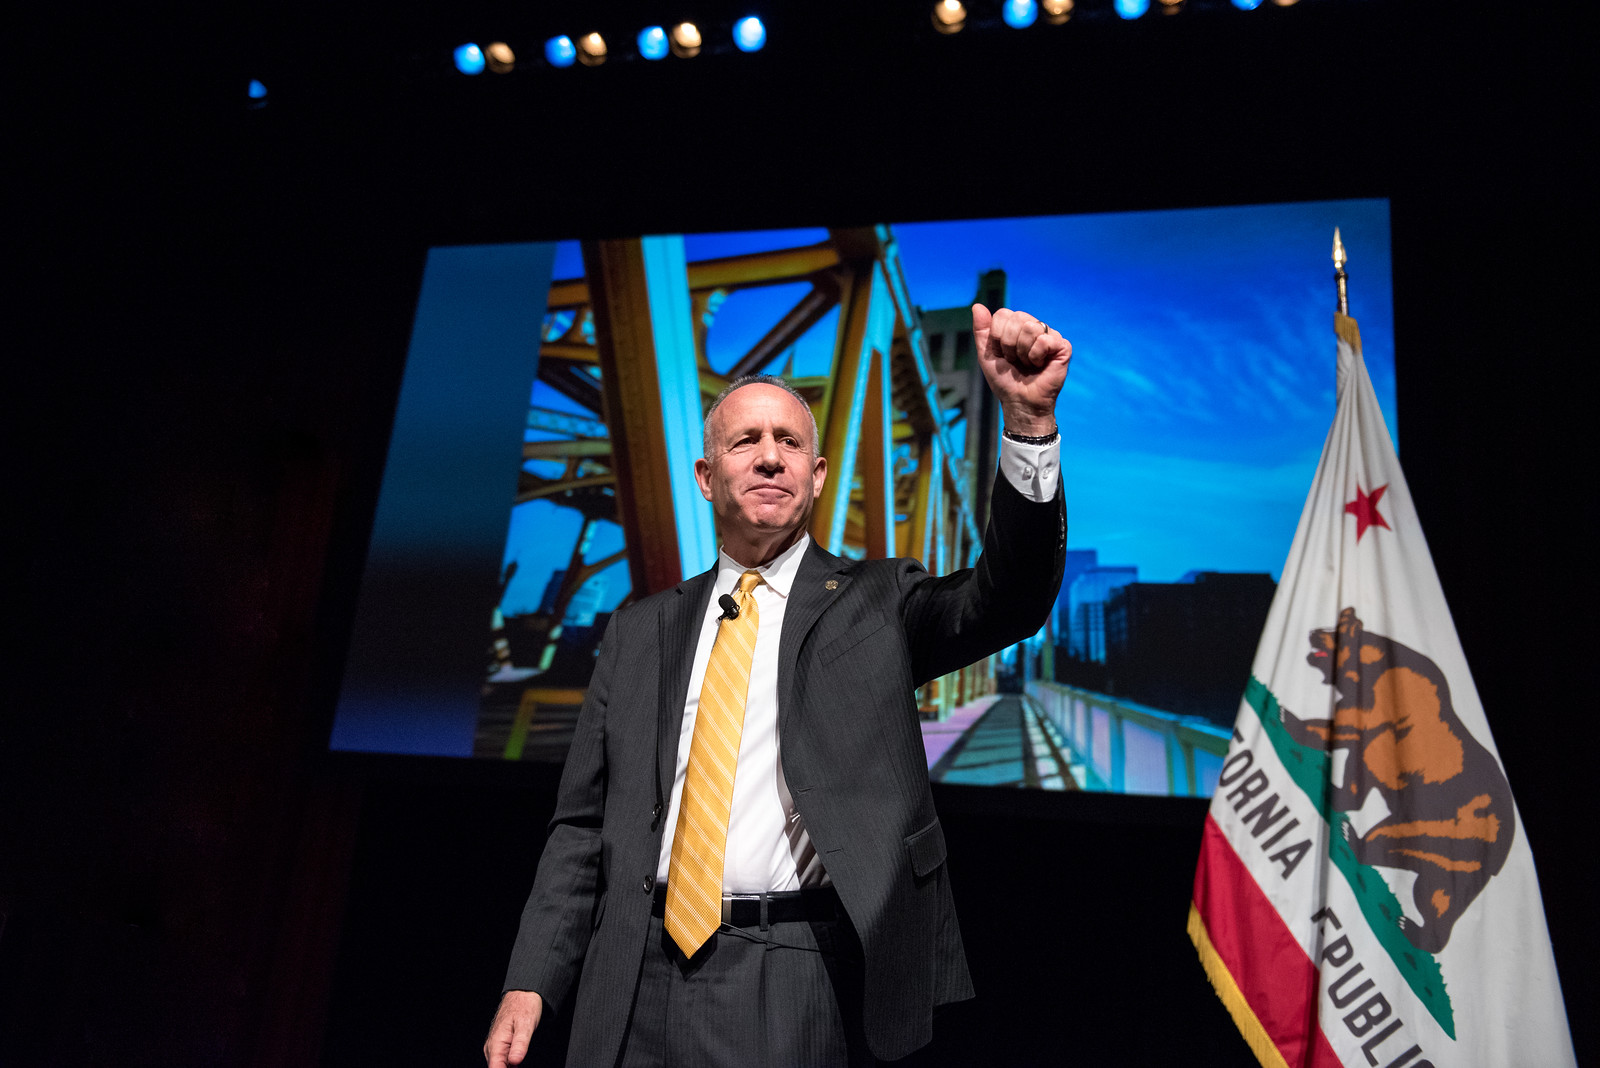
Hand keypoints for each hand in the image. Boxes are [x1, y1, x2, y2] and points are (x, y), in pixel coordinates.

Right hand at [484, 990, 542, 1066]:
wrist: (523, 994)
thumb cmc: (524, 1006)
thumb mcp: (526, 1024)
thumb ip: (520, 1044)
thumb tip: (515, 1061)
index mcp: (496, 1042)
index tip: (516, 1066)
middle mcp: (492, 1046)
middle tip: (521, 1062)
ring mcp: (495, 1046)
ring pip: (499, 1065)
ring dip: (509, 1067)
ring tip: (521, 1058)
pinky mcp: (500, 1045)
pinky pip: (502, 1060)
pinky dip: (509, 1064)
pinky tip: (517, 1062)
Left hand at [972, 303, 1071, 436]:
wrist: (1019, 400)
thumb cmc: (1004, 380)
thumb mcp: (987, 354)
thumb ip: (981, 330)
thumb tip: (977, 305)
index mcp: (1016, 326)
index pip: (1003, 314)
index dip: (997, 337)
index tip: (1002, 354)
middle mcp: (1033, 327)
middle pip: (1017, 318)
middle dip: (1009, 344)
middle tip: (1015, 360)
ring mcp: (1049, 335)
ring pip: (1031, 328)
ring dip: (1023, 352)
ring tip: (1028, 364)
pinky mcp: (1062, 346)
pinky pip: (1044, 340)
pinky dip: (1036, 357)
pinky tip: (1040, 365)